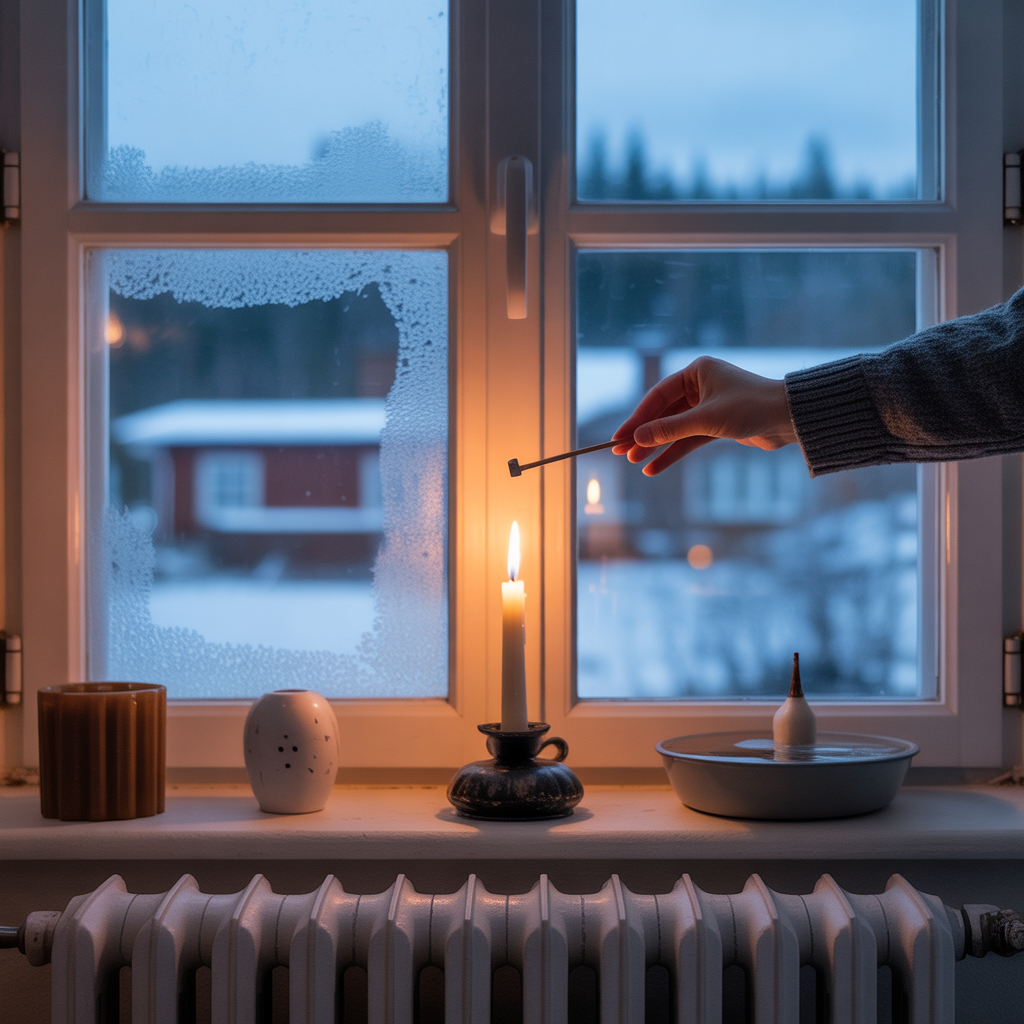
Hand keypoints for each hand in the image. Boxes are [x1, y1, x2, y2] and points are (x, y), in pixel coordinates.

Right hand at [611, 356, 797, 475]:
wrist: (790, 418)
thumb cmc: (750, 408)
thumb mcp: (705, 420)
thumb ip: (670, 429)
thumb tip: (637, 438)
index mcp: (697, 372)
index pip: (658, 396)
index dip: (637, 419)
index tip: (619, 437)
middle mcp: (701, 386)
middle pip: (664, 413)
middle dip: (644, 435)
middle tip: (622, 453)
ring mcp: (708, 406)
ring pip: (675, 428)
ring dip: (657, 446)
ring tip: (635, 463)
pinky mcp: (718, 425)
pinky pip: (689, 439)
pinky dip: (674, 452)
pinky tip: (656, 468)